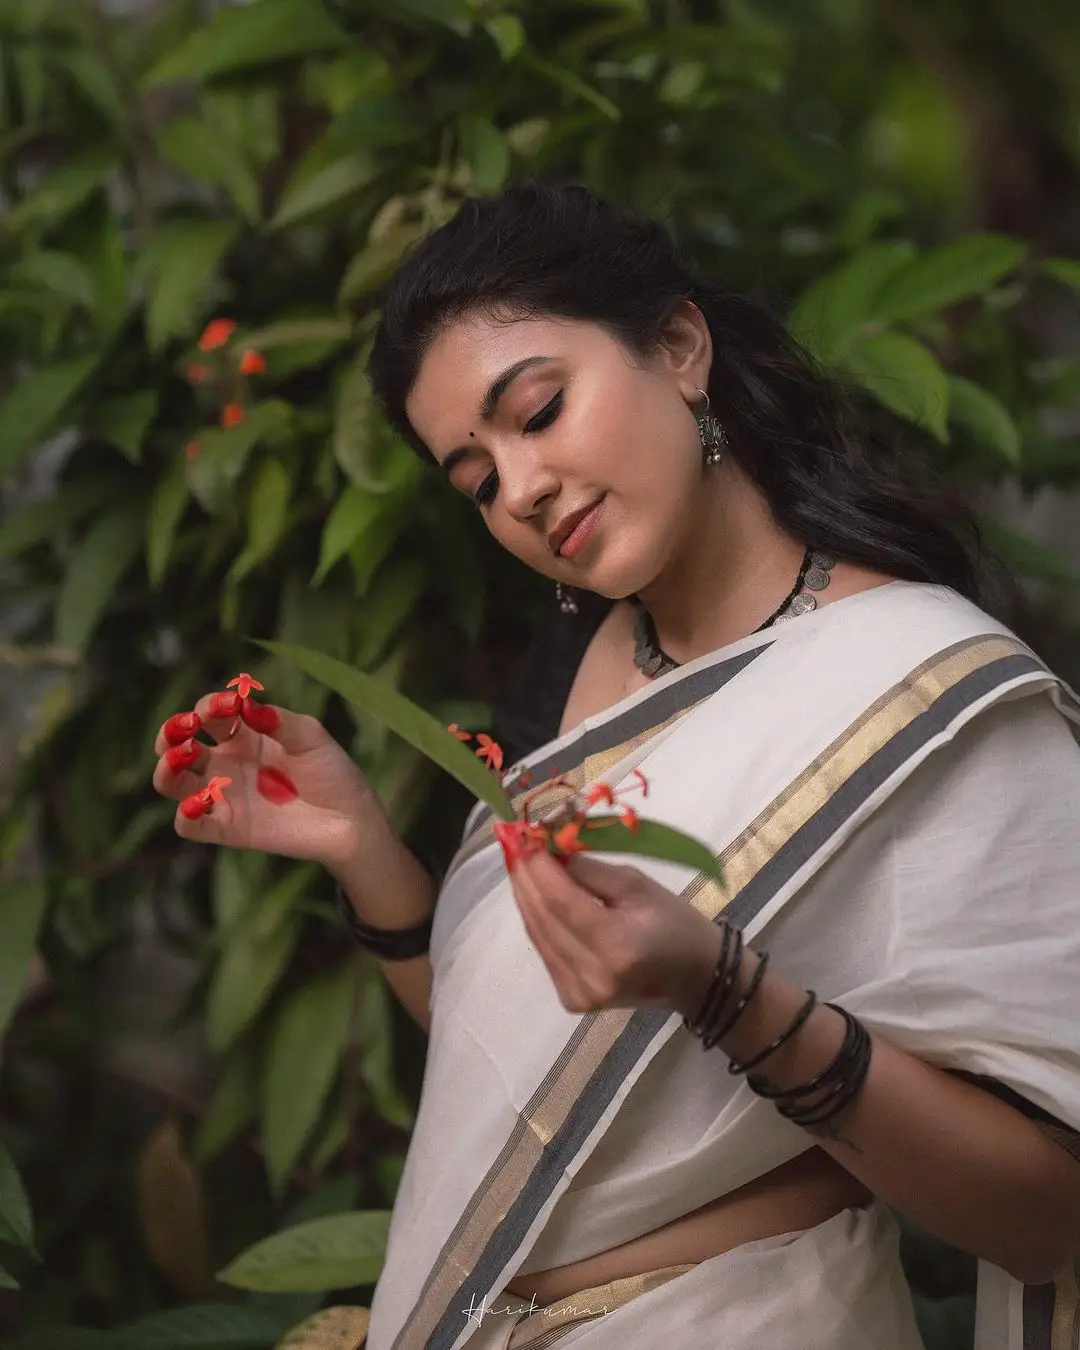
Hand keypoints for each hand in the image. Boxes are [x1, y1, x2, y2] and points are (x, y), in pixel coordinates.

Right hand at [152, 690, 375, 870]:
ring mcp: (223, 796)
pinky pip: (190, 825)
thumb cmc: (332, 772)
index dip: (211, 705)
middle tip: (187, 726)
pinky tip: (201, 800)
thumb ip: (279, 721)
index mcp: (242, 735)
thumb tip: (246, 704)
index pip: (208, 714)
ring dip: (168, 766)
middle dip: (172, 731)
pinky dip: (186, 814)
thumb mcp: (311, 738)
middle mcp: (225, 763)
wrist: (350, 819)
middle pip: (177, 745)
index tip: (231, 703)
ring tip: (186, 754)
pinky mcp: (228, 828)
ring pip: (173, 782)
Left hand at [509, 850, 723, 1016]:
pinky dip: (536, 919)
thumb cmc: (675, 923)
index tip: (523, 834)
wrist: (693, 977)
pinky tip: (534, 893)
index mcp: (617, 946)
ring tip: (520, 861)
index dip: (536, 866)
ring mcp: (579, 994)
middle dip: (524, 876)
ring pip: (537, 934)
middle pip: (542, 917)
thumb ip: (590, 869)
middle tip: (514, 842)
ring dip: (525, 895)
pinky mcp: (572, 1000)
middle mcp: (592, 976)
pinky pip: (544, 950)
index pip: (560, 900)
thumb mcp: (638, 885)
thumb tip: (548, 849)